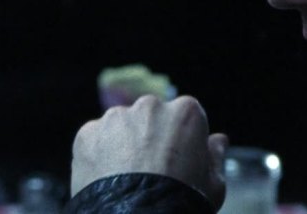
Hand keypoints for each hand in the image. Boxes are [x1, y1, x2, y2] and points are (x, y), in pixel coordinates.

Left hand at [70, 95, 227, 207]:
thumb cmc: (182, 202)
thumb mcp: (214, 184)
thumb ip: (216, 156)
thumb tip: (219, 140)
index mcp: (186, 112)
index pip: (184, 118)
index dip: (181, 141)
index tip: (177, 161)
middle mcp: (150, 106)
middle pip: (151, 118)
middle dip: (150, 137)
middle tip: (149, 171)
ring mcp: (116, 118)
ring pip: (121, 127)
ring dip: (123, 144)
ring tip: (124, 178)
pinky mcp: (87, 133)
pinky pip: (95, 140)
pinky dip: (98, 155)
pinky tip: (106, 179)